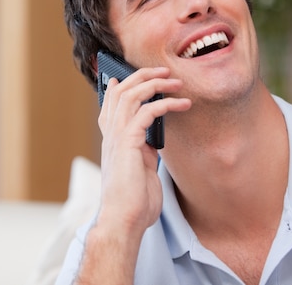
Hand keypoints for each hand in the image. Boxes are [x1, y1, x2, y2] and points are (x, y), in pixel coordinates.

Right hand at [97, 66, 190, 235]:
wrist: (125, 220)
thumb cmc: (134, 201)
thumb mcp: (140, 169)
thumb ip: (143, 152)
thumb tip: (153, 143)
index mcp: (112, 141)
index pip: (109, 104)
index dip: (118, 86)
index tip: (128, 74)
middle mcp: (111, 134)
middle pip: (120, 91)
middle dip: (142, 76)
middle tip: (164, 70)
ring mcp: (117, 137)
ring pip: (131, 95)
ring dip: (155, 83)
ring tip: (176, 81)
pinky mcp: (128, 143)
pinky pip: (146, 112)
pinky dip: (166, 104)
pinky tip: (182, 104)